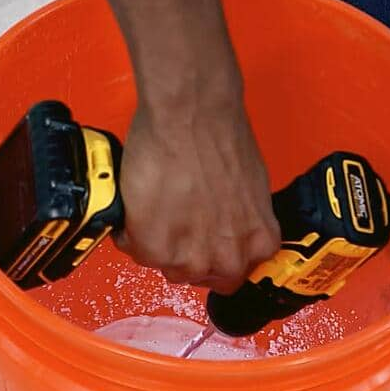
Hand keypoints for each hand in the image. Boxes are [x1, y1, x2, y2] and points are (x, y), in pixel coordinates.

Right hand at [116, 68, 280, 292]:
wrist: (192, 115)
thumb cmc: (220, 136)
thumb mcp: (249, 187)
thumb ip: (239, 218)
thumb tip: (221, 220)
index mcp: (259, 242)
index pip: (233, 273)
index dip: (212, 254)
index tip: (200, 243)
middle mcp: (228, 258)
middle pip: (199, 275)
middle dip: (184, 252)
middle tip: (173, 224)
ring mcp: (190, 258)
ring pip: (166, 266)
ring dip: (157, 244)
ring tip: (153, 211)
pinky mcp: (154, 248)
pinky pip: (135, 252)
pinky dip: (130, 232)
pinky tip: (137, 206)